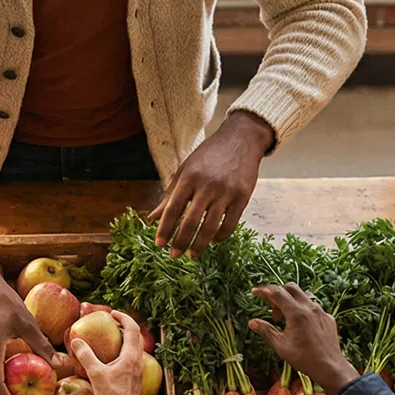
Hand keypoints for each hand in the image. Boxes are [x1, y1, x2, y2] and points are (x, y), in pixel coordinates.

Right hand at [69, 310, 147, 394]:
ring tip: (112, 337)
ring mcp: (139, 370)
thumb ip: (86, 356)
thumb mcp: (95, 374)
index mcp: (131, 356)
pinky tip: (113, 358)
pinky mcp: (136, 378)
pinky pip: (133, 358)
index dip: (123, 317)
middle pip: (137, 336)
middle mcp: (138, 361)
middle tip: (112, 322)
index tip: (112, 313)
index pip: (132, 329)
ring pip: (136, 347)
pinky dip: (125, 350)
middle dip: (126, 326)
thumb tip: (76, 341)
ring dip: (126, 338)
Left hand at [151, 112, 273, 255]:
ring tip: (191, 254)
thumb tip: (152, 217)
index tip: (158, 244)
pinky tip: (212, 241)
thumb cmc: (209, 155)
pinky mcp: (242, 197)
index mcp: (189, 177)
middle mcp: (207, 185)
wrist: (241, 139)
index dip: (164, 229)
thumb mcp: (185, 169)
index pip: (172, 209)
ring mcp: (226, 192)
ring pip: (210, 227)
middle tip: (173, 255)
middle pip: (190, 221)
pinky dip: (220, 237)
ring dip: (199, 244)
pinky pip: (230, 224)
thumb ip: (169, 194)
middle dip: (180, 242)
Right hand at [247, 285, 358, 394]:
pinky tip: (299, 324)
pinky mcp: (327, 317)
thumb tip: (252, 322)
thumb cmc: (303, 358)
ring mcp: (321, 311)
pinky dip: (301, 309)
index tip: (254, 291)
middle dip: (277, 292)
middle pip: (290, 288)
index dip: (263, 290)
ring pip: (303, 295)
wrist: (329, 367)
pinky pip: (312, 306)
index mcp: (296, 312)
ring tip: (283, 317)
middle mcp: (310, 307)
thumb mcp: (281, 346)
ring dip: (290, 300)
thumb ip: (266, 331)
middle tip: (269, 305)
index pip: (276, 293)